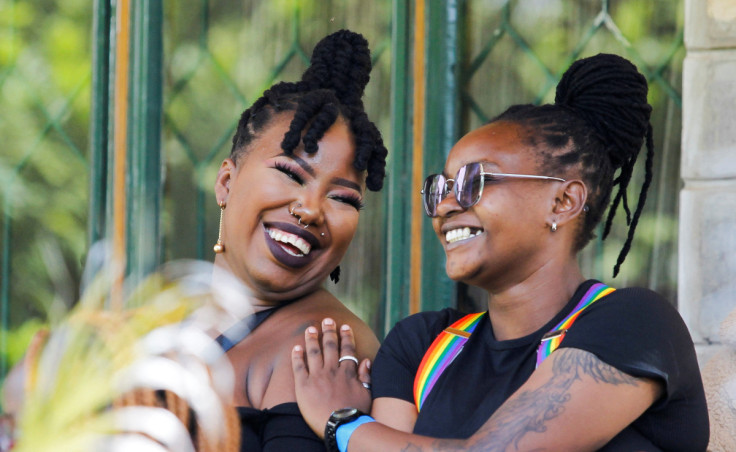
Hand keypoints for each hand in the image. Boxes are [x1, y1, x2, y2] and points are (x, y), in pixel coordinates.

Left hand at [291, 318, 371, 437]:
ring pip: (313, 352)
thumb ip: (366, 376)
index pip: (346, 349)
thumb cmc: (356, 413)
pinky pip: (298, 367)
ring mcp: (317, 377)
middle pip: (329, 346)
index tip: (344, 326)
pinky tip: (295, 347)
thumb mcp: (367, 394)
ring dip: (312, 338)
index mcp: (347, 372)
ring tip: (310, 328)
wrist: (341, 427)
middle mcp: (332, 371)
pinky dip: (296, 356)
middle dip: (328, 331)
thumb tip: (366, 360)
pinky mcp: (303, 386)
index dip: (346, 337)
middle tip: (327, 320)